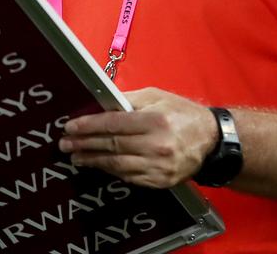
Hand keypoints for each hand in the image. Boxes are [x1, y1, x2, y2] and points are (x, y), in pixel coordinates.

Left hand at [58, 87, 218, 187]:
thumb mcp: (157, 96)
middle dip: (84, 145)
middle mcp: (157, 145)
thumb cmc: (182, 114)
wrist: (212, 141)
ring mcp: (158, 166)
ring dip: (93, 161)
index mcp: (155, 120)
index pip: (114, 124)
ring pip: (117, 165)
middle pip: (112, 146)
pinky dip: (111, 171)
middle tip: (65, 144)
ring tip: (76, 156)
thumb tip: (101, 101)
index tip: (70, 127)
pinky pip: (129, 177)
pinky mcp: (160, 181)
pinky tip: (98, 165)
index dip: (89, 126)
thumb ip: (129, 99)